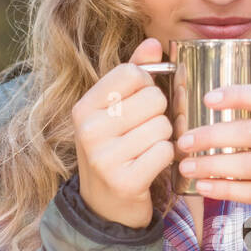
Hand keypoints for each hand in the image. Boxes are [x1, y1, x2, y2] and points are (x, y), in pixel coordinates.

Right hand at [71, 39, 173, 228]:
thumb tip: (153, 42)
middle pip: (154, 99)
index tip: (139, 104)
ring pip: (163, 126)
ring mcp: (104, 157)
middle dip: (159, 115)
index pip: (132, 73)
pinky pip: (165, 152)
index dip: (148, 86)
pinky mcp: (125, 180)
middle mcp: (89, 130)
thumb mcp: (115, 111)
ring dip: (164, 139)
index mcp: (84, 107)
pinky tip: (151, 166)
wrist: (104, 207)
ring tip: (146, 151)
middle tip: (144, 133)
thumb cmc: (115, 150)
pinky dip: (166, 159)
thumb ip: (134, 74)